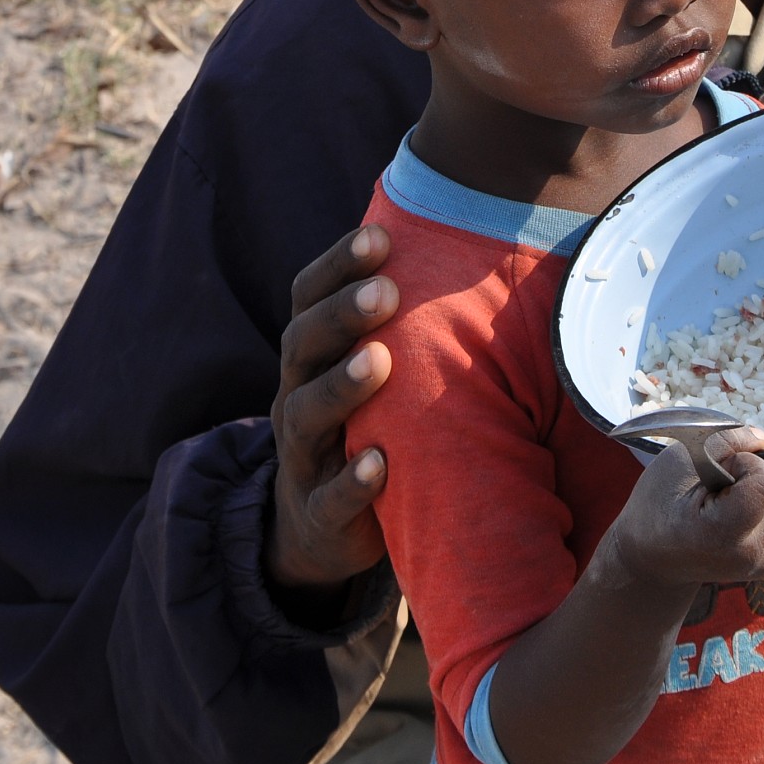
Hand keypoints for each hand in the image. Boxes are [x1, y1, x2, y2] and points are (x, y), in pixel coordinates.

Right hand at [266, 225, 400, 597]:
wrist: (318, 528)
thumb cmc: (364, 425)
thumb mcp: (371, 372)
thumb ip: (399, 322)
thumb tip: (468, 242)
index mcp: (310, 356)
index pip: (308, 299)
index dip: (336, 266)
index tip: (379, 236)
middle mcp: (296, 396)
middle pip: (303, 346)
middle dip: (341, 315)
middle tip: (386, 291)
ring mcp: (303, 456)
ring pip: (307, 414)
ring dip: (342, 386)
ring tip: (380, 360)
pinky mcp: (319, 513)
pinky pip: (329, 498)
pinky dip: (352, 482)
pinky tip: (379, 464)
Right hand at [600, 427, 763, 591]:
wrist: (655, 561)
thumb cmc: (657, 508)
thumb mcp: (678, 462)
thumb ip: (723, 442)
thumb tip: (763, 437)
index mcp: (723, 535)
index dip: (746, 463)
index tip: (718, 474)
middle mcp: (753, 555)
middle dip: (759, 472)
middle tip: (723, 486)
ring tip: (732, 500)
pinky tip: (743, 511)